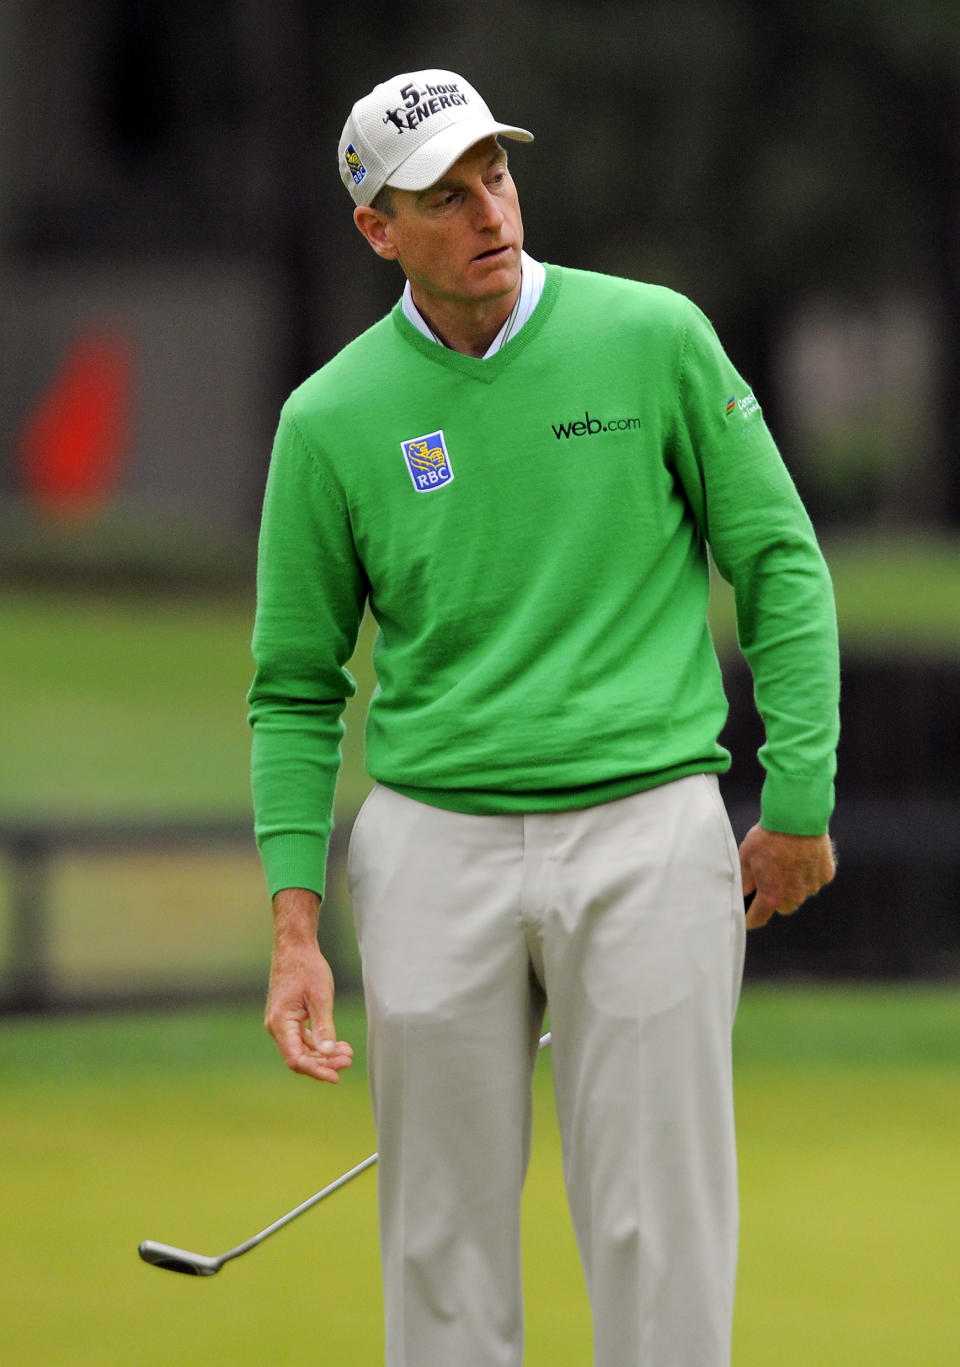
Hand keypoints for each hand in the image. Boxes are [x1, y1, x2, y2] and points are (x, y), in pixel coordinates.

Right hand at [264, 888, 353, 1082]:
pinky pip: (303, 1038)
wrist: (295, 947)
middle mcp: (277, 1026)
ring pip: (302, 1049)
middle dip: (324, 1062)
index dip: (316, 1070)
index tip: (336, 1076)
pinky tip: (337, 1044)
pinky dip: (319, 1043)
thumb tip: (327, 1052)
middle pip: (300, 1057)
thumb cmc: (307, 968)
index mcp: (280, 1023)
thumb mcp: (320, 997)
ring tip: (347, 1053)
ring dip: (324, 1054)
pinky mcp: (289, 1018)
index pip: (296, 1058)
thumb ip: (323, 1026)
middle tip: (348, 1061)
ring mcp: (282, 1023)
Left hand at [739, 824, 835, 929]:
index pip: (758, 918)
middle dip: (774, 897)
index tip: (746, 916)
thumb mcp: (745, 857)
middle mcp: (794, 896)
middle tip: (767, 877)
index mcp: (772, 896)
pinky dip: (808, 872)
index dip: (749, 918)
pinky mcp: (825, 874)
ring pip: (800, 893)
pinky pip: (814, 879)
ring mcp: (812, 885)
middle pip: (782, 906)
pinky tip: (801, 856)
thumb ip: (743, 881)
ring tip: (785, 861)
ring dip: (793, 884)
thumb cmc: (769, 836)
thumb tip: (741, 894)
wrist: (797, 817)